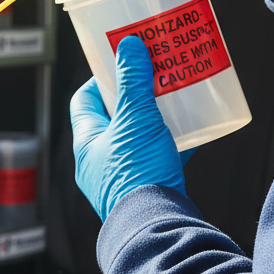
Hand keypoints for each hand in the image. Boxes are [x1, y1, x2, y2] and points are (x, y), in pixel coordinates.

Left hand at [70, 35, 195, 221]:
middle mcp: (98, 161)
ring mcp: (120, 177)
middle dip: (133, 98)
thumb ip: (133, 83)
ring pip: (135, 139)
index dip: (100, 79)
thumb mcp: (135, 120)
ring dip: (153, 121)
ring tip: (173, 102)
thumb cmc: (137, 174)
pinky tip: (190, 133)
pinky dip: (170, 144)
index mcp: (87, 142)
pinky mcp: (143, 190)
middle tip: (153, 79)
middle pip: (113, 118)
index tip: (122, 64)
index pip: (84, 100)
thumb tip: (128, 47)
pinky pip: (155, 160)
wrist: (156, 226)